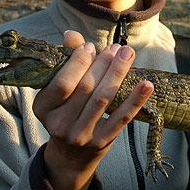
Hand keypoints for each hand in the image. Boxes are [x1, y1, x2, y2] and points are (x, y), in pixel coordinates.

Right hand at [32, 30, 152, 189]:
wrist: (72, 154)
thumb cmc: (66, 110)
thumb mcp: (59, 90)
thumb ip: (66, 60)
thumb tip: (71, 34)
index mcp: (43, 108)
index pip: (62, 83)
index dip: (77, 62)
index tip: (90, 46)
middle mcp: (59, 125)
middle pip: (85, 88)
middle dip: (103, 63)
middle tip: (115, 48)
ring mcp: (81, 136)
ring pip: (103, 99)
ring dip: (118, 73)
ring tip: (127, 54)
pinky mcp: (101, 142)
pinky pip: (121, 118)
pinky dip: (135, 100)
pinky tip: (147, 84)